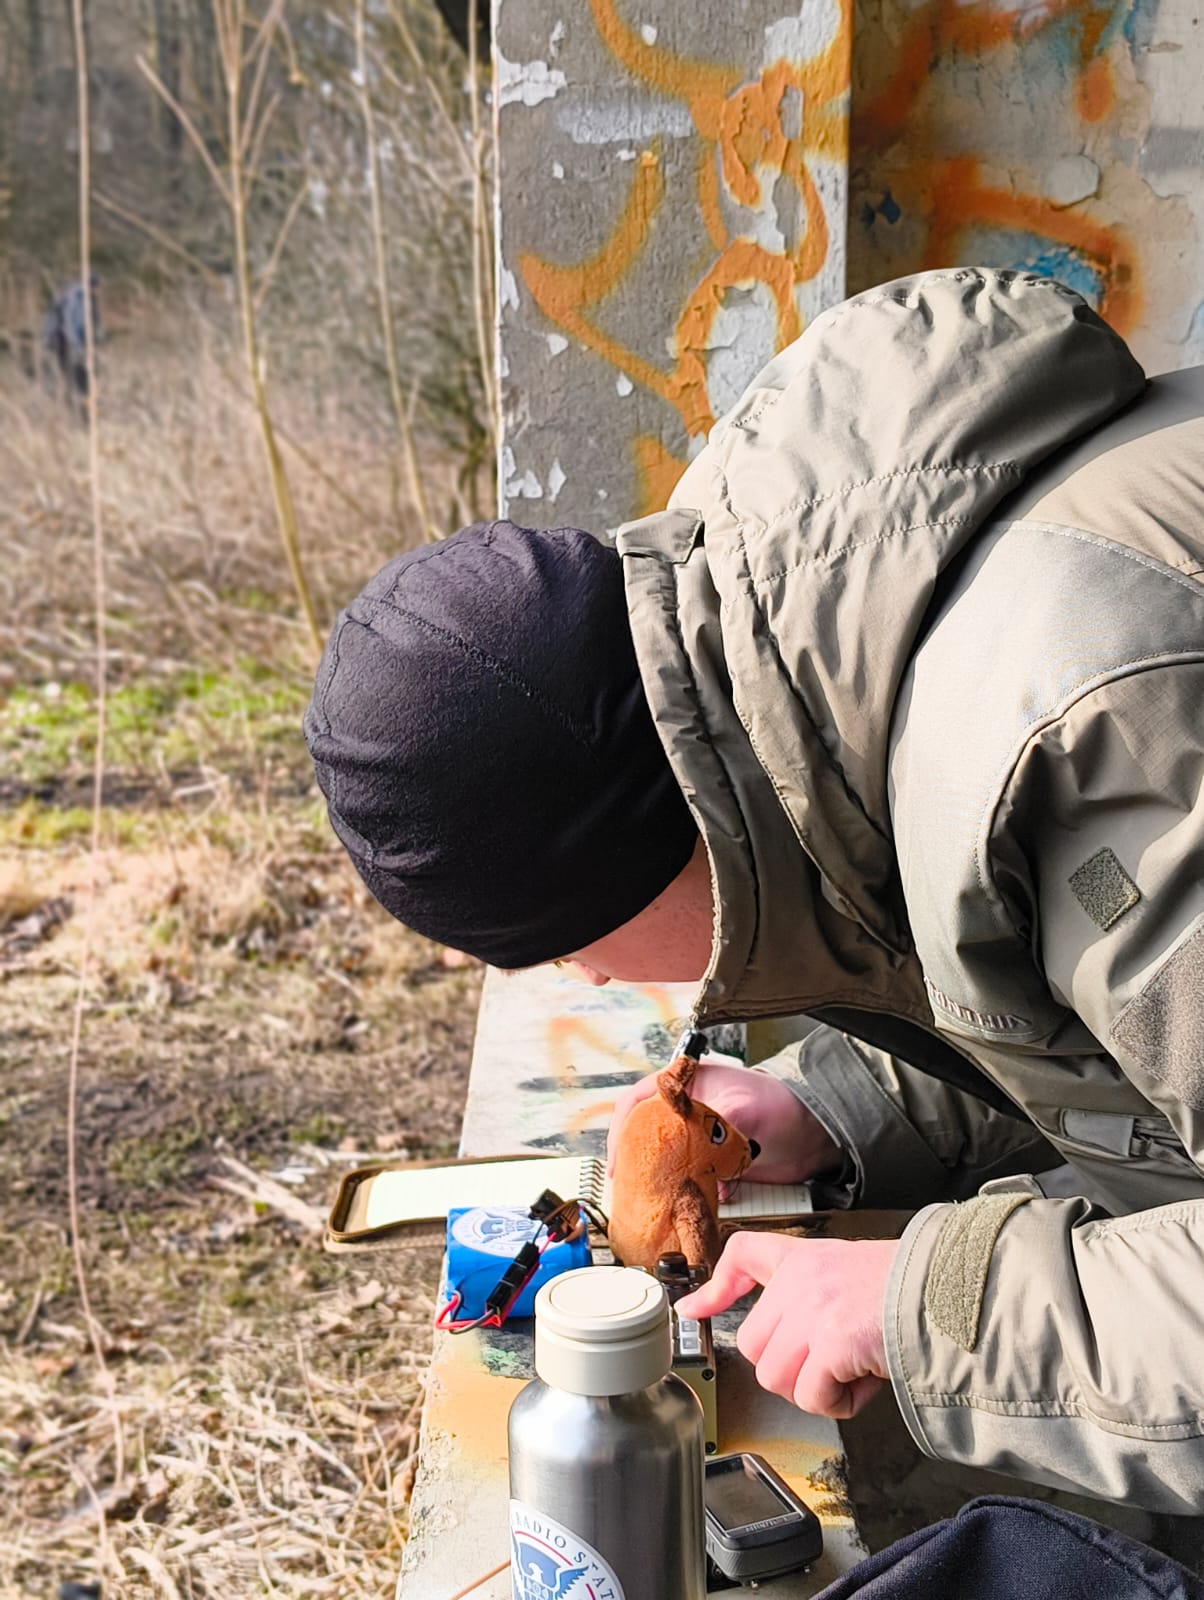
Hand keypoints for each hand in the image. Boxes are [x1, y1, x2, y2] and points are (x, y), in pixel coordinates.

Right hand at [606, 1060, 842, 1197]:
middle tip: (625, 1185)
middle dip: (633, 1160)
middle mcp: (687, 1111)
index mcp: (687, 1084)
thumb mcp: (747, 1106)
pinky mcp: (712, 1165)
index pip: (639, 1101)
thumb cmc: (785, 1105)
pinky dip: (680, 1193)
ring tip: (645, 1201)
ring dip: (655, 1180)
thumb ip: (718, 1118)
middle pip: (644, 1134)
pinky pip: (686, 1180)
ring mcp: (698, 1139)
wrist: (817, 1137)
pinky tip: (679, 1207)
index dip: (623, 1128)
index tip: (619, 1157)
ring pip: (663, 1159)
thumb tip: (698, 1139)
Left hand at [675, 1233, 896, 1418]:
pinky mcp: (830, 1341)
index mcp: (805, 1259)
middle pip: (754, 1345)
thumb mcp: (852, 1278)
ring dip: (812, 1390)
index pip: (744, 1253)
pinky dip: (838, 1403)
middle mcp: (800, 1280)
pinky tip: (863, 1383)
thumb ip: (815, 1302)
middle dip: (787, 1370)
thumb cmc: (910, 1291)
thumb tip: (793, 1353)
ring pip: (775, 1376)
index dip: (715, 1285)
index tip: (695, 1307)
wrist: (947, 1291)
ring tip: (849, 1374)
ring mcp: (812, 1309)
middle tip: (829, 1368)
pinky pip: (811, 1395)